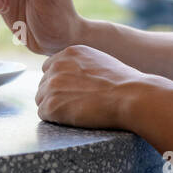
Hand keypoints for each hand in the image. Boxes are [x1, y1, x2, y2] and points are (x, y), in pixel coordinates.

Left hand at [35, 44, 154, 130]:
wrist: (130, 96)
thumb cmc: (123, 83)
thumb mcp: (99, 62)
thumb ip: (81, 65)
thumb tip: (74, 78)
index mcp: (69, 53)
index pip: (50, 67)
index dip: (60, 82)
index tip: (72, 91)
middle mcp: (57, 65)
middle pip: (43, 83)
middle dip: (55, 95)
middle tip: (75, 105)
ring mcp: (52, 85)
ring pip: (41, 99)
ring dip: (54, 107)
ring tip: (76, 111)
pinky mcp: (52, 105)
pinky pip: (44, 114)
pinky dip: (55, 119)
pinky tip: (72, 118)